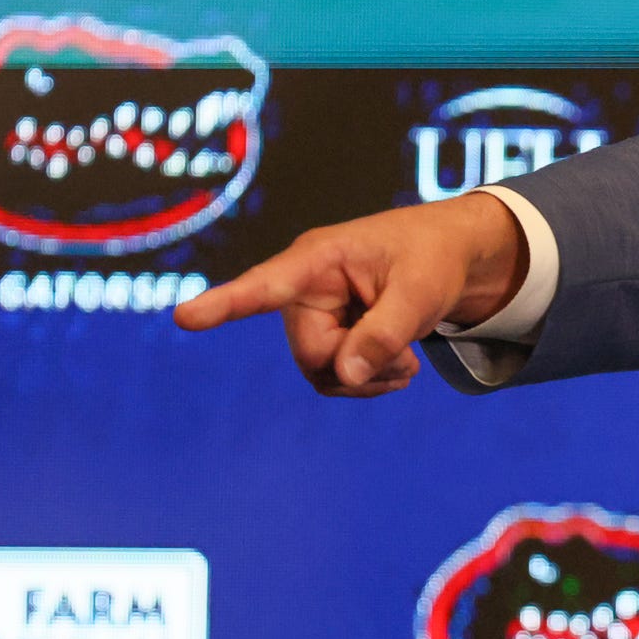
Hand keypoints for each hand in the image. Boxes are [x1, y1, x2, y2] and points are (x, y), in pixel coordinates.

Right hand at [172, 192, 528, 396]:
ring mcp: (313, 313)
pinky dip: (365, 381)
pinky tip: (396, 367)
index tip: (186, 317)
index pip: (265, 285)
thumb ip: (385, 333)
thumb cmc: (434, 258)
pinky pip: (331, 376)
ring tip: (407, 363)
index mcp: (319, 258)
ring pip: (319, 371)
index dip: (225, 303)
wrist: (453, 256)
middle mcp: (304, 286)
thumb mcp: (421, 292)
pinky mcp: (326, 333)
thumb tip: (344, 377)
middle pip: (311, 353)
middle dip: (357, 366)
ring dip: (364, 379)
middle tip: (408, 361)